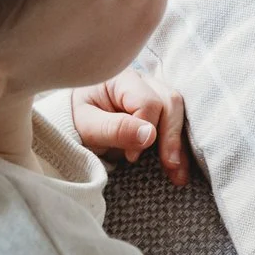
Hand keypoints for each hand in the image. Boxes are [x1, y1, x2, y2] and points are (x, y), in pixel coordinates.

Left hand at [71, 69, 188, 184]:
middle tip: (170, 165)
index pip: (148, 101)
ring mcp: (154, 95)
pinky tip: (179, 170)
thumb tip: (149, 135)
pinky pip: (176, 127)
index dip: (144, 129)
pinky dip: (178, 149)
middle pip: (170, 102)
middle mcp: (143, 82)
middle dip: (172, 136)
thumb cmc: (77, 120)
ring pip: (178, 114)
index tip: (131, 156)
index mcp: (122, 79)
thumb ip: (116, 129)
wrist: (73, 123)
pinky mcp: (159, 113)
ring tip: (178, 175)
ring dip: (180, 146)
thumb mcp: (88, 126)